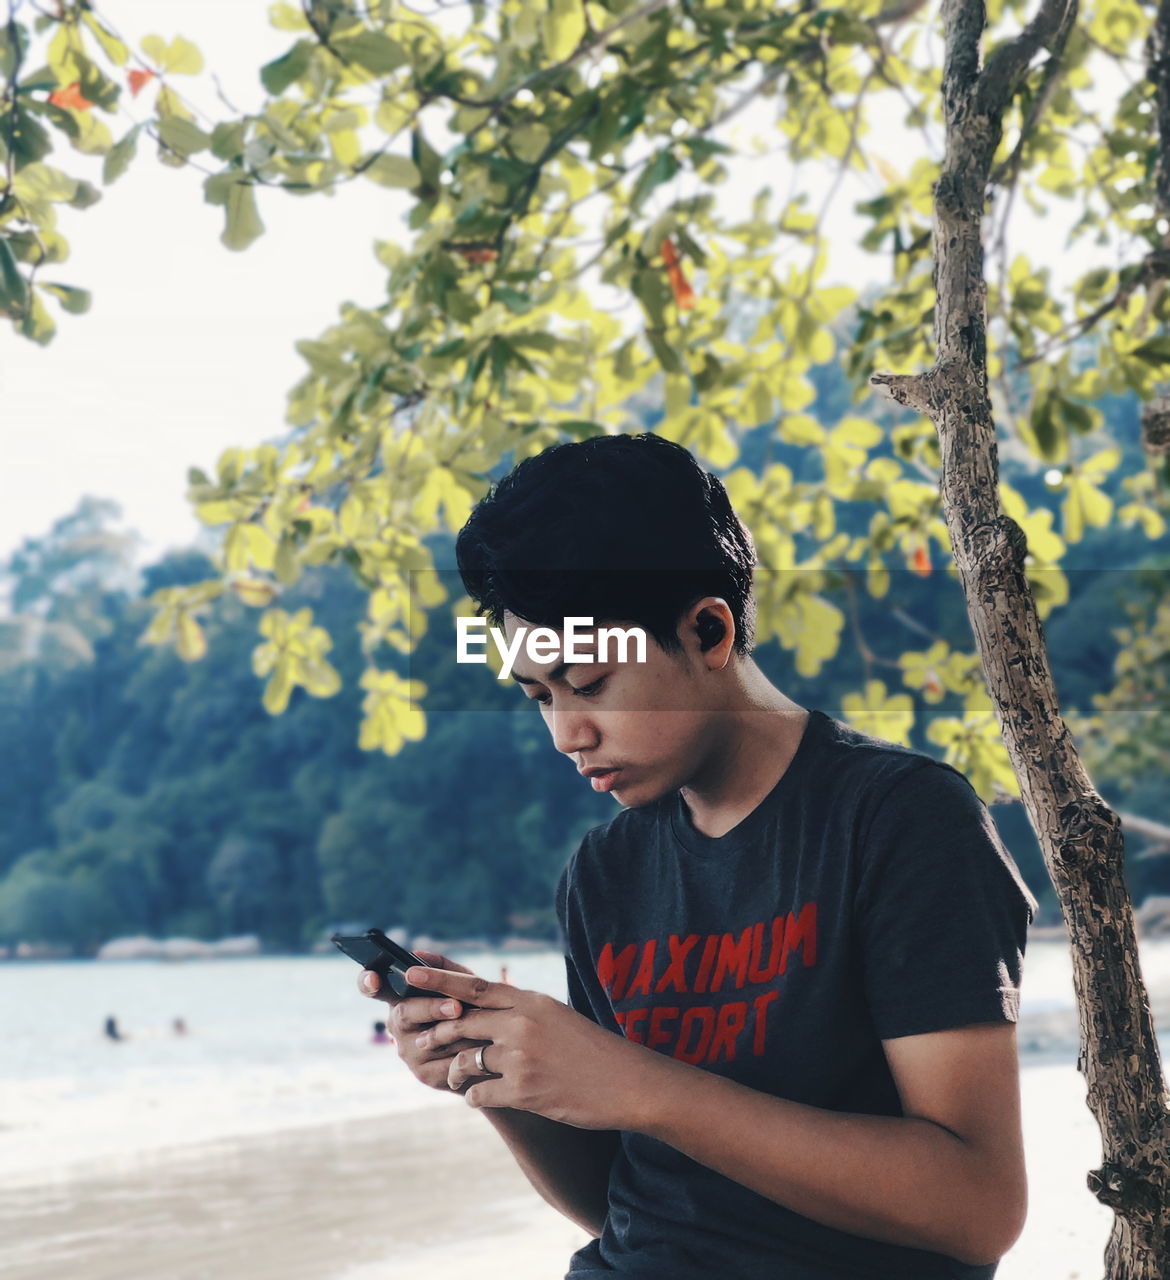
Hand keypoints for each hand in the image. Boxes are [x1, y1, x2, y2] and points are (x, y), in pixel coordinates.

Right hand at [356, 950, 488, 1093]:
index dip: (368, 982)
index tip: (374, 978)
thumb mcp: (460, 982)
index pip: (373, 988)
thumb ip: (442, 967)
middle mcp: (398, 1025)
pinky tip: (482, 1049)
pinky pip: (444, 1064)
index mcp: (400, 997)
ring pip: (428, 1040)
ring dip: (457, 1032)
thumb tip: (417, 954)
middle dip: (431, 1008)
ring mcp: (409, 1051)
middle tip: (456, 1006)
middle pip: (405, 1014)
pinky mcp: (425, 1074)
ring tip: (482, 1027)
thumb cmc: (471, 1006)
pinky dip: (465, 1054)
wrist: (489, 1049)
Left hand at [406, 964, 654, 1129]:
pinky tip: (481, 1097)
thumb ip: (519, 1010)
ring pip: (466, 1060)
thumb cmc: (591, 1049)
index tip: (410, 972)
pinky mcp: (523, 1091)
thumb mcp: (555, 1016)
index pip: (474, 985)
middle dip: (436, 1032)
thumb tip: (480, 1004)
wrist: (626, 1082)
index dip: (439, 979)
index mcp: (530, 1000)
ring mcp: (521, 1058)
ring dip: (456, 1070)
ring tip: (456, 1076)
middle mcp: (522, 1023)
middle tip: (420, 1039)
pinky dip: (475, 1096)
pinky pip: (479, 1093)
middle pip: (461, 1021)